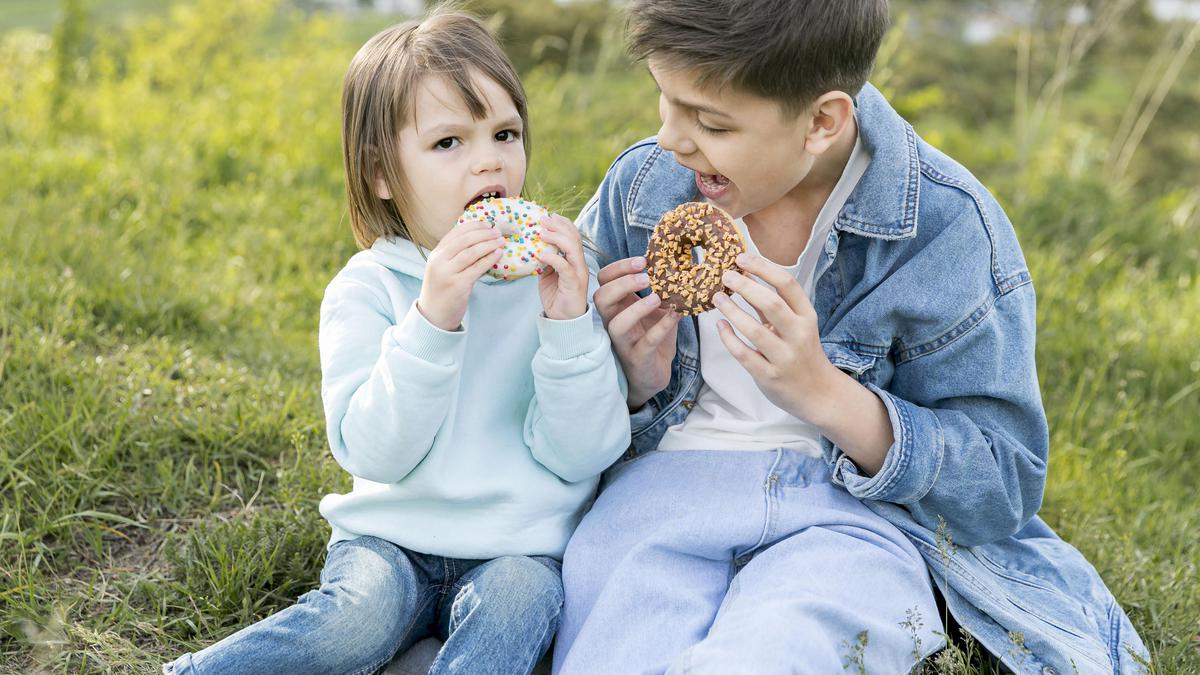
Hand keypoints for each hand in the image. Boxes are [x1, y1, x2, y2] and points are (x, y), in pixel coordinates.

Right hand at [416, 219, 503, 330]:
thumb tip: (480, 238)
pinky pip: (477, 268)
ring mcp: (448, 273)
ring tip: (501, 241)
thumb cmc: (442, 290)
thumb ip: (455, 254)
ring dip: (489, 244)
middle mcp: (439, 261)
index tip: (488, 224)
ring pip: (472, 252)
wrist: (434, 315)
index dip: (474, 226)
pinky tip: (498, 254)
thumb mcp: (443, 268)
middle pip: (465, 240)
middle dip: (484, 233)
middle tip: (498, 232)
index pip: (456, 233)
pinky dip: (489, 258)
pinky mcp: (458, 285)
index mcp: (436, 254)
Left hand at [534, 215, 588, 320]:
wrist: (563, 320)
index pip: (573, 234)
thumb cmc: (556, 295)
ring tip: (541, 232)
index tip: (549, 215)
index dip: (562, 223)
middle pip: (574, 237)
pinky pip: (565, 267)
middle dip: (558, 225)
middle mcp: (579, 263)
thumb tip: (532, 245)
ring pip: (572, 248)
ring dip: (556, 237)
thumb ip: (545, 259)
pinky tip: (542, 254)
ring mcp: (578, 273)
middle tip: (542, 219)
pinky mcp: (573, 284)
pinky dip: (554, 258)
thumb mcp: (547, 273)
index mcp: (574, 259)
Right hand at [593, 256, 680, 408]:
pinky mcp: (638, 358)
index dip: (618, 268)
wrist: (653, 372)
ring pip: (617, 324)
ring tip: (657, 297)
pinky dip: (661, 327)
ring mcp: (624, 341)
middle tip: (646, 276)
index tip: (643, 260)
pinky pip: (646, 342)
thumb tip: (679, 264)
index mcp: (617, 305)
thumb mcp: (656, 308)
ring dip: (636, 308)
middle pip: (601, 298)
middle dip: (622, 284)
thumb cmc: (652, 335)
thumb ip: (661, 288)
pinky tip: (675, 315)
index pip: (604, 280)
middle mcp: (614, 321)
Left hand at [711, 253, 841, 423]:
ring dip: (733, 311)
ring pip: (755, 330)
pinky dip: (729, 339)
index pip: (787, 285)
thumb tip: (745, 273)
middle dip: (746, 286)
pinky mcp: (769, 376)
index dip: (763, 268)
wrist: (819, 394)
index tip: (742, 257)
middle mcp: (798, 335)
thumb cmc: (802, 352)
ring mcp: (785, 357)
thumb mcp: (796, 325)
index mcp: (806, 317)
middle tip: (725, 275)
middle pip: (771, 304)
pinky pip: (744, 355)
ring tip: (717, 297)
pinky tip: (720, 326)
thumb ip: (772, 303)